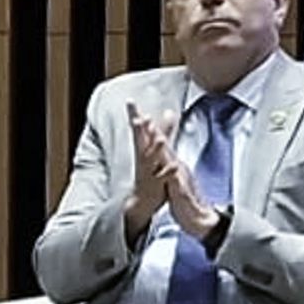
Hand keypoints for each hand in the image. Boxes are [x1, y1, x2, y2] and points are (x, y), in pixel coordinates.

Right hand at [124, 108, 179, 233]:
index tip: (129, 101)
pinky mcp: (156, 186)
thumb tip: (169, 111)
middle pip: (140, 142)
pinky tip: (174, 166)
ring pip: (150, 160)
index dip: (134, 115)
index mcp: (144, 149)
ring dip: (155, 150)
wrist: (142, 202)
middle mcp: (143, 160)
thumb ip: (164, 131)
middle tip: (139, 118)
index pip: (140, 130)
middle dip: (139, 130)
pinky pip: (162, 178)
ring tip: (160, 139)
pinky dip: (168, 172)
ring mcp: (148, 173)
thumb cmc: (151, 172)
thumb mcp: (156, 150)